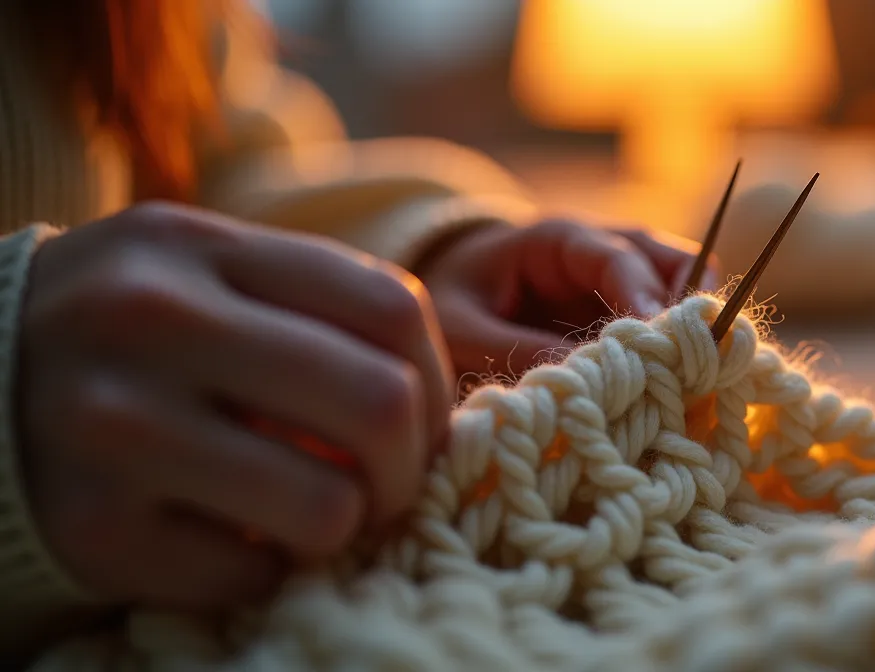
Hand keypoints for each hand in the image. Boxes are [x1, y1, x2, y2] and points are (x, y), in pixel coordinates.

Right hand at [18, 202, 452, 609]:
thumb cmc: (132, 335)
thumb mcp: (206, 278)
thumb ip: (315, 311)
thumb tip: (435, 407)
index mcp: (196, 247)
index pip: (390, 307)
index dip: (435, 378)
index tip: (421, 416)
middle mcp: (149, 323)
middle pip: (378, 404)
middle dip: (409, 465)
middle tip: (385, 483)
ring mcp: (114, 428)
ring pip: (327, 506)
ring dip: (342, 525)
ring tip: (309, 509)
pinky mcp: (94, 529)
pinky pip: (250, 573)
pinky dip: (261, 567)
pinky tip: (227, 535)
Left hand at [419, 218, 716, 377]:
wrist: (446, 293)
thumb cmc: (450, 302)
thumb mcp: (461, 328)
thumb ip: (514, 348)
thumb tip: (584, 379)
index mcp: (557, 239)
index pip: (617, 256)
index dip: (644, 296)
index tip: (661, 343)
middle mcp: (601, 248)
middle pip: (668, 261)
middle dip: (682, 311)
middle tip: (691, 363)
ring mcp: (619, 278)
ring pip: (679, 287)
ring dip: (686, 329)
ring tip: (692, 378)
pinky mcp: (624, 311)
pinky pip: (665, 320)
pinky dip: (675, 347)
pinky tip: (676, 386)